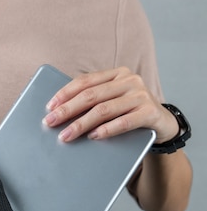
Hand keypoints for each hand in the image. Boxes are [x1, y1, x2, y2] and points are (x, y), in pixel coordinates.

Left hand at [42, 67, 178, 144]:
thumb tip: (60, 113)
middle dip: (67, 110)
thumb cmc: (130, 113)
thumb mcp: (113, 102)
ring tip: (66, 135)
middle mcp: (129, 80)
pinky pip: (124, 121)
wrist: (162, 124)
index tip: (49, 107)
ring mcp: (140, 95)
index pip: (85, 81)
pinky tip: (93, 136)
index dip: (65, 93)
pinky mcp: (149, 112)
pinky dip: (106, 129)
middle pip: (91, 95)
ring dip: (81, 124)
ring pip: (104, 109)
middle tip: (50, 122)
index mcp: (117, 74)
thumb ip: (94, 102)